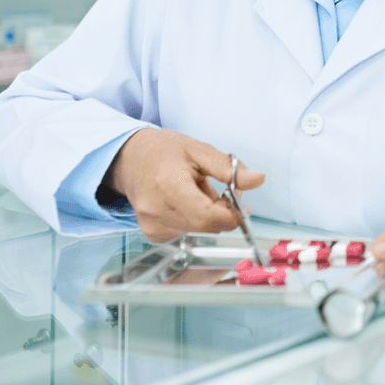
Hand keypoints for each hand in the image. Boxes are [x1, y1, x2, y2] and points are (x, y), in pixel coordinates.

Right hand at [102, 128, 264, 241]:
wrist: (127, 159)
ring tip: (198, 192)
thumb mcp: (198, 149)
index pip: (207, 216)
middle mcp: (156, 210)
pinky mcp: (152, 234)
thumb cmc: (162, 151)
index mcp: (168, 186)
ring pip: (200, 231)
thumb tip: (257, 180)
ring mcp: (151, 225)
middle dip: (223, 212)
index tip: (241, 204)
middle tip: (223, 191)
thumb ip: (228, 167)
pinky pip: (188, 233)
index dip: (231, 215)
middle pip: (206, 226)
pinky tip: (186, 203)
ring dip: (209, 215)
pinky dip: (195, 220)